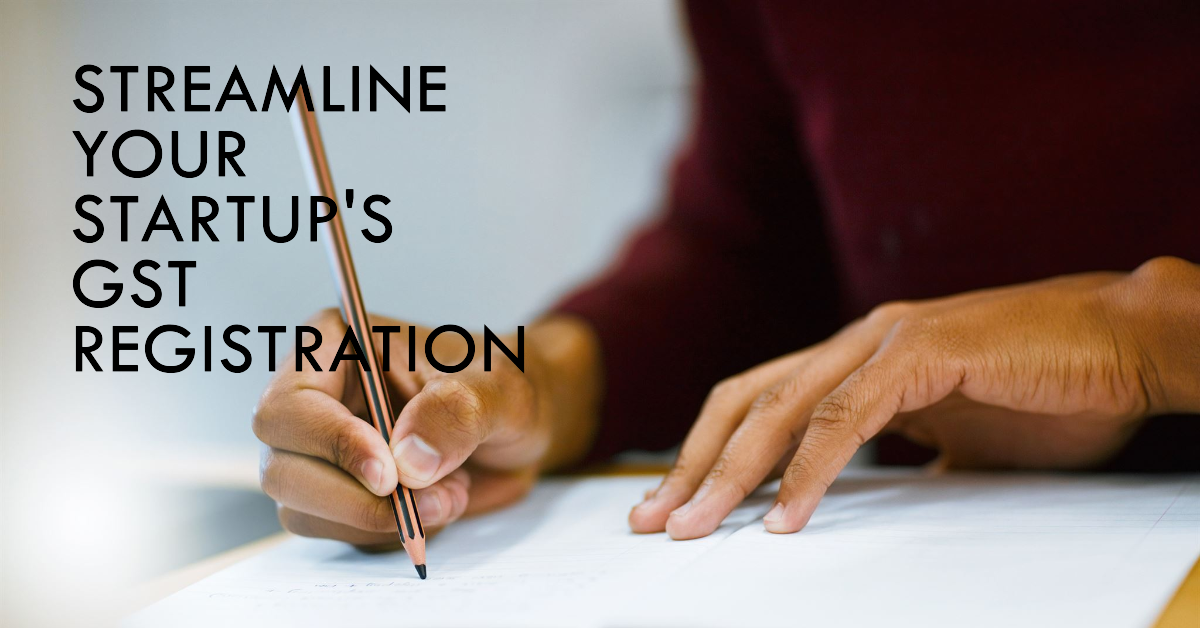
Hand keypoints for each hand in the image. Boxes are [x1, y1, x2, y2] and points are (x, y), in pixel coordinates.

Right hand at [254, 310, 600, 547]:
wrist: (519, 425)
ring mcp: (321, 452)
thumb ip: (456, 412)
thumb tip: (408, 462)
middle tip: (432, 499)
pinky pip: (340, 533)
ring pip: (304, 510)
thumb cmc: (502, 385)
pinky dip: (390, 532)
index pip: (289, 407)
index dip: (332, 445)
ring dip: (380, 519)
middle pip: (282, 470)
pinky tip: (438, 502)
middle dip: (358, 499)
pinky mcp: (339, 495)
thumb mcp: (496, 387)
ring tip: (449, 494)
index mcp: (335, 347)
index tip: (390, 474)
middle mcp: (315, 400)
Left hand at [629, 256, 1199, 539]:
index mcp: (856, 358)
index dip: (708, 453)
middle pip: (745, 403)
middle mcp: (857, 342)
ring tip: (699, 529)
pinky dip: (811, 470)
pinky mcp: (923, 352)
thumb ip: (902, 452)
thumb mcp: (956, 435)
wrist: (1126, 344)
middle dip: (693, 465)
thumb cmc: (1049, 390)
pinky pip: (849, 418)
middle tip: (654, 522)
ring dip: (733, 474)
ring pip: (783, 409)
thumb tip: (872, 492)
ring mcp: (887, 341)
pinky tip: (788, 518)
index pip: (758, 403)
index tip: (675, 507)